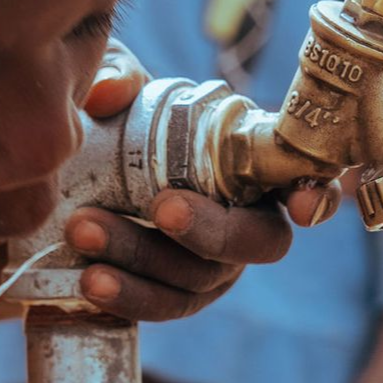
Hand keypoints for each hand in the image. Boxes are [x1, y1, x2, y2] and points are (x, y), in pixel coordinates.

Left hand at [70, 48, 342, 320]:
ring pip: (199, 279)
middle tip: (162, 208)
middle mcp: (245, 221)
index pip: (302, 178)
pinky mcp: (173, 297)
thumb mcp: (113, 88)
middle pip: (258, 242)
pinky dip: (128, 297)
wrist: (68, 184)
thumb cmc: (113, 122)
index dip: (314, 195)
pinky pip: (162, 307)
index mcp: (250, 164)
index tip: (301, 207)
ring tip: (83, 231)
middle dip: (212, 230)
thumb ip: (115, 75)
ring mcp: (213, 267)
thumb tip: (108, 93)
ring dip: (144, 258)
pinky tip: (89, 282)